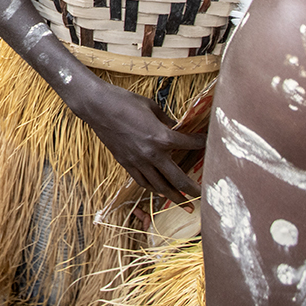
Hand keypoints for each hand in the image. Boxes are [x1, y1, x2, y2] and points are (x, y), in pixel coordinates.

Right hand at [79, 82, 206, 203]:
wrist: (97, 106)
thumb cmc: (125, 101)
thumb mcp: (152, 106)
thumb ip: (167, 120)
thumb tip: (177, 128)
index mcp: (161, 137)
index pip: (189, 144)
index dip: (201, 143)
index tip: (208, 144)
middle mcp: (151, 153)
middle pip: (177, 178)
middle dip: (192, 189)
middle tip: (203, 195)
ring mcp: (137, 161)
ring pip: (159, 186)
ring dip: (173, 196)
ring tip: (184, 203)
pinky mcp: (125, 163)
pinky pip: (142, 181)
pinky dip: (153, 188)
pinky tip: (159, 191)